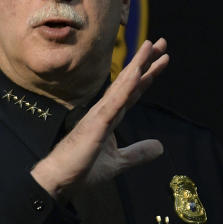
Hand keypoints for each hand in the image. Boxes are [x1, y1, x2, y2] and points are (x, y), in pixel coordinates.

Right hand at [31, 38, 168, 199]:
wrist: (60, 180)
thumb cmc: (83, 169)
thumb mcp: (118, 162)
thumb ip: (138, 153)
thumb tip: (160, 146)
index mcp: (111, 118)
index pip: (133, 92)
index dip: (147, 75)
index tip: (162, 60)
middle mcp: (106, 110)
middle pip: (130, 82)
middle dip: (146, 62)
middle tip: (162, 42)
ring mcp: (100, 114)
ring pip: (123, 85)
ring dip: (138, 65)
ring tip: (152, 46)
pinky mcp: (96, 123)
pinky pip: (115, 102)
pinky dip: (127, 87)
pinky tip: (138, 73)